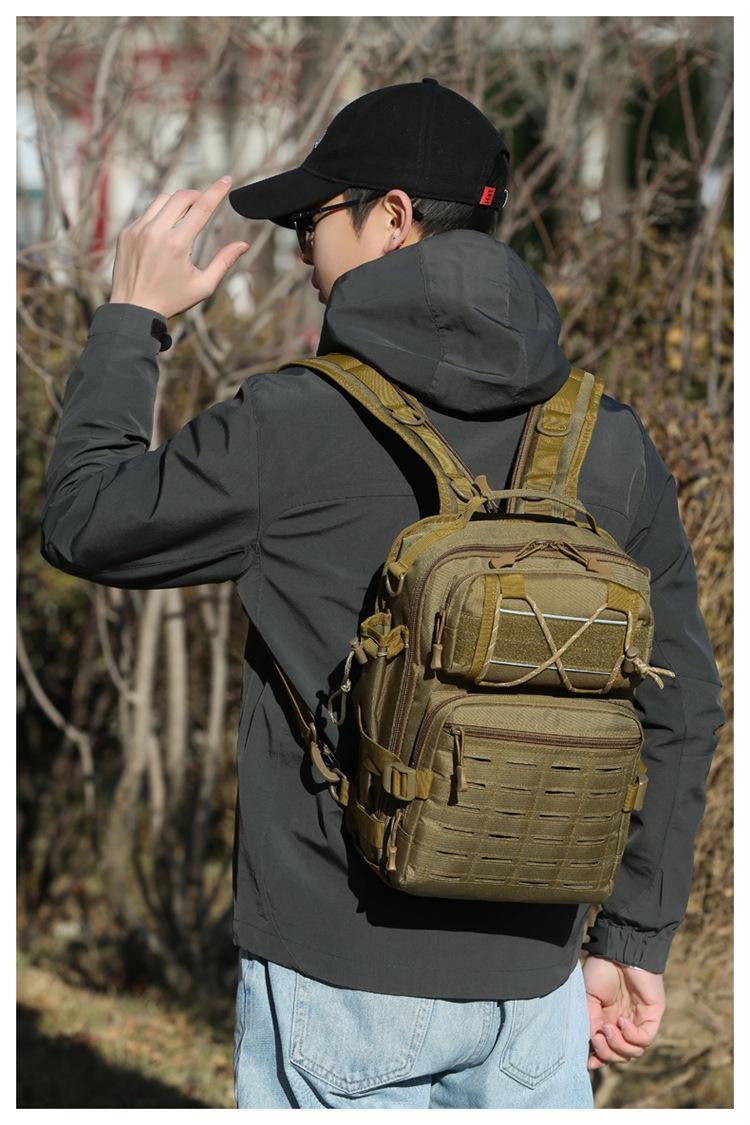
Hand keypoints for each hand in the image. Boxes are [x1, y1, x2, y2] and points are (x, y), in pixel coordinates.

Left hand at [110, 176, 249, 320]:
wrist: (133, 310)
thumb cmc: (172, 300)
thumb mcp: (203, 286)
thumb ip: (224, 262)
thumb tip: (244, 245)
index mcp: (177, 244)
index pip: (202, 208)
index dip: (216, 191)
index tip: (227, 180)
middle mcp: (156, 232)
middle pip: (181, 196)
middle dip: (197, 195)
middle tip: (206, 201)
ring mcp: (137, 230)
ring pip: (162, 200)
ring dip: (178, 202)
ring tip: (186, 214)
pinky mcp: (126, 232)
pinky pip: (146, 213)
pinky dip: (160, 215)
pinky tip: (166, 230)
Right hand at [583, 954, 665, 1069]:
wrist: (618, 950)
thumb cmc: (601, 969)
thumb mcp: (587, 999)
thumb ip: (589, 1023)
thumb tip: (590, 1048)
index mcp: (608, 1019)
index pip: (608, 1049)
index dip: (599, 1058)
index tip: (588, 1061)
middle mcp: (624, 1023)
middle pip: (620, 1055)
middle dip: (606, 1053)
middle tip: (597, 1039)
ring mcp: (639, 1020)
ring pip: (634, 1052)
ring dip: (618, 1046)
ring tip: (607, 1029)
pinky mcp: (652, 1016)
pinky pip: (645, 1039)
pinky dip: (631, 1036)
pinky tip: (621, 1021)